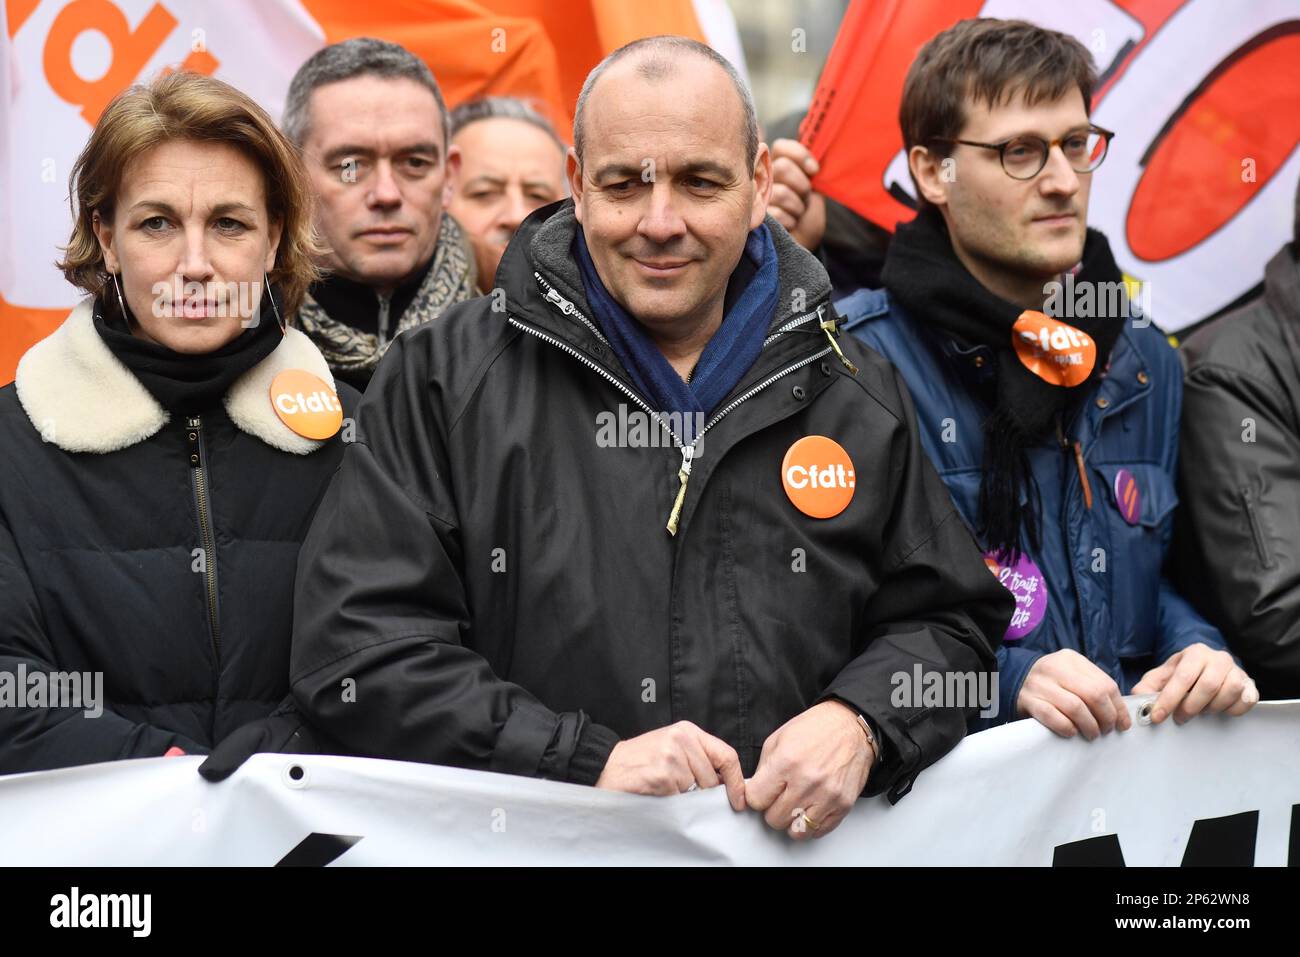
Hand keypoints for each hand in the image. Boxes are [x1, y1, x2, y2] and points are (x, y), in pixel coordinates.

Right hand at [594, 721, 745, 809]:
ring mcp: (671, 755)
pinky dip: (672, 799)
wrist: (606, 765)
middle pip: (713, 777)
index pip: (727, 755)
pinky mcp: (662, 774)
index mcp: (688, 731)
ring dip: (685, 795)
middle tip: (683, 790)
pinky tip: (657, 789)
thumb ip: (699, 757)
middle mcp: (682, 739)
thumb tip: (727, 782)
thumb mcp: (673, 747)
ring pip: (697, 788)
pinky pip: (680, 796)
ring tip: (665, 785)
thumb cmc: (641, 759)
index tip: (739, 799)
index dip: (736, 781)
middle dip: (704, 791)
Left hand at [745, 700, 872, 840]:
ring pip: (796, 831)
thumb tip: (753, 792)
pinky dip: (812, 824)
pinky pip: (819, 831)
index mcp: (786, 762)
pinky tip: (811, 808)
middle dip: (773, 810)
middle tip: (780, 798)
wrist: (850, 726)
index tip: (762, 793)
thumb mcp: (778, 739)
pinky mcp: (843, 805)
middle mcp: (807, 781)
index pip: (756, 800)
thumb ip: (763, 769)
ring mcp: (827, 795)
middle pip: (774, 819)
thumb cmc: (816, 729)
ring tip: (795, 806)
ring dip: (793, 821)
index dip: (756, 797)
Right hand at [767, 138, 826, 250]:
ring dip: (798, 207)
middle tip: (804, 197)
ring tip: (797, 212)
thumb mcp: (815, 184)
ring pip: (781, 193)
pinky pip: (777, 214)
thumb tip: (811, 153)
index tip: (814, 171)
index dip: (800, 156)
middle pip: (782, 168)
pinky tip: (789, 224)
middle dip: (802, 186)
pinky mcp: (754, 218)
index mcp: (775, 163)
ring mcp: (756, 197)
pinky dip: (791, 221)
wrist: (802, 237)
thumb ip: (810, 166)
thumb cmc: (807, 210)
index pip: (782, 147)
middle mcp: (762, 176)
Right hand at [1017, 649, 1132, 739]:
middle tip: (1106, 731)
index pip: (1105, 684)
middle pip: (1093, 695)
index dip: (1118, 708)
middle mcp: (1055, 668)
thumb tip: (1121, 715)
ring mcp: (1040, 684)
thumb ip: (1094, 687)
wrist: (1012, 679)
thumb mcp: (1072, 675)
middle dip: (1106, 718)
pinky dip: (1066, 727)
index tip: (1122, 725)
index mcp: (1072, 659)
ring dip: (1089, 726)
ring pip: (1075, 707)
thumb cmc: (1052, 683)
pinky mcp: (1027, 700)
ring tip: (1091, 734)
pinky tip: (1072, 732)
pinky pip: (1052, 716)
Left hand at [1132, 643, 1258, 723]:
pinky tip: (1221, 711)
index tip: (1159, 717)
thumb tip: (1137, 698)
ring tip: (1201, 711)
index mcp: (1195, 652)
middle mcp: (1219, 658)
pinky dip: (1233, 710)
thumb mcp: (1162, 677)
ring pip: (1229, 691)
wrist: (1209, 670)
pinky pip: (1247, 700)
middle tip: (1180, 718)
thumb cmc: (1183, 675)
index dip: (1169, 699)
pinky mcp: (1251, 684)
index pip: (1182, 677)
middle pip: (1207, 685)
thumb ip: (1148, 686)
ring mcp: (1237, 670)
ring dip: (1212, 707)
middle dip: (1190, 706)